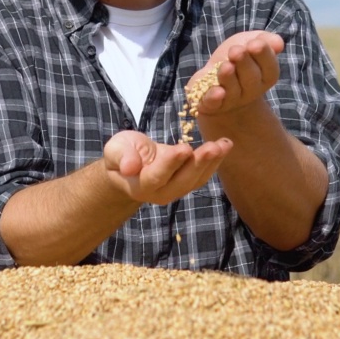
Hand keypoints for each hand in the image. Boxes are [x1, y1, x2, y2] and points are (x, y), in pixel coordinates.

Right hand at [102, 130, 232, 204]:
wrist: (129, 168)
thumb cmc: (121, 156)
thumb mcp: (115, 150)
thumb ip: (122, 157)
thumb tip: (130, 167)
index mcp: (140, 185)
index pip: (157, 176)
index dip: (171, 163)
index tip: (184, 148)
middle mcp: (160, 193)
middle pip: (182, 181)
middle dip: (199, 163)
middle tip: (213, 147)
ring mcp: (176, 190)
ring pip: (196, 179)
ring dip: (212, 162)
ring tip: (224, 144)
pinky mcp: (187, 183)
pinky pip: (202, 175)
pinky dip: (215, 161)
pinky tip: (224, 146)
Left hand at [188, 31, 284, 115]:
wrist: (215, 81)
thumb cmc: (237, 58)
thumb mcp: (250, 42)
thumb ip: (265, 40)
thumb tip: (278, 43)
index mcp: (265, 75)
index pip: (270, 67)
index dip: (264, 55)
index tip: (254, 43)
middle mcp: (251, 91)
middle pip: (251, 78)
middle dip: (244, 63)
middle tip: (236, 51)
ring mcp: (232, 99)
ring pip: (232, 90)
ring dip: (229, 77)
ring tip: (226, 66)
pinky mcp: (213, 104)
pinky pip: (215, 104)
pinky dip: (215, 98)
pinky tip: (217, 92)